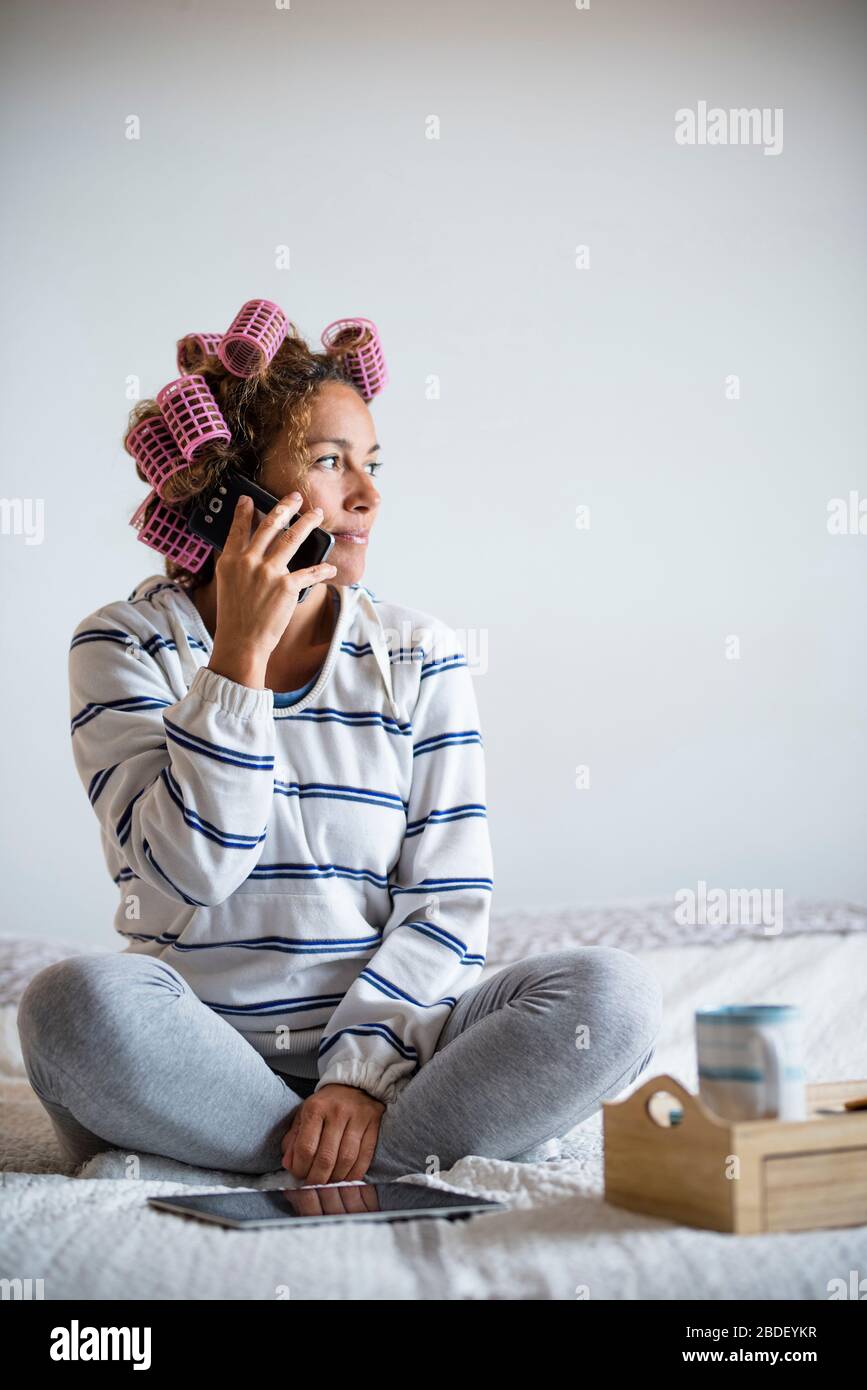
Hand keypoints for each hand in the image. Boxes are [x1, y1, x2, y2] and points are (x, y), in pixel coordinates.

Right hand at [208, 490, 336, 687]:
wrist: (241, 643)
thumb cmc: (235, 618)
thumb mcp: (227, 586)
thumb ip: (238, 565)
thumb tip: (251, 551)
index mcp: (230, 561)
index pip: (238, 529)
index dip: (244, 511)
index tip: (250, 498)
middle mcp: (248, 562)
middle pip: (270, 526)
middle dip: (284, 507)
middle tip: (295, 496)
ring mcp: (268, 572)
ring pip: (291, 539)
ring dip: (306, 524)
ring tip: (316, 515)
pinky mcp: (286, 587)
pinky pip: (309, 572)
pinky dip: (322, 569)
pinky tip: (330, 566)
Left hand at [281, 1083, 384, 1184]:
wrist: (354, 1084)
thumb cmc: (325, 1104)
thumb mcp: (303, 1115)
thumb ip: (293, 1140)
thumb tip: (288, 1165)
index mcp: (316, 1108)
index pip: (306, 1148)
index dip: (300, 1168)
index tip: (299, 1175)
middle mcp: (337, 1112)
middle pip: (326, 1158)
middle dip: (317, 1179)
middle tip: (313, 1185)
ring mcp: (358, 1118)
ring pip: (346, 1160)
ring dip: (336, 1179)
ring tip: (329, 1182)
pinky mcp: (374, 1124)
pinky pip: (365, 1157)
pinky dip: (354, 1174)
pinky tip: (346, 1178)